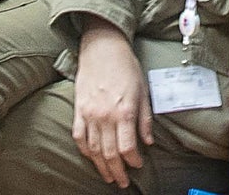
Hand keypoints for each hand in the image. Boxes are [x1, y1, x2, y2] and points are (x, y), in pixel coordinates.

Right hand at [72, 20, 153, 188]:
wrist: (102, 47)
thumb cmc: (126, 66)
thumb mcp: (144, 91)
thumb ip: (145, 119)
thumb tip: (149, 141)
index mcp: (124, 112)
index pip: (128, 148)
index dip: (133, 161)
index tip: (138, 164)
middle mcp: (105, 115)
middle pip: (110, 153)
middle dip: (117, 171)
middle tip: (122, 182)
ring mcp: (89, 113)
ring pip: (93, 148)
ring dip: (100, 165)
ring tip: (107, 176)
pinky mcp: (78, 108)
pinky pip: (79, 135)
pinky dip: (84, 149)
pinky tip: (90, 157)